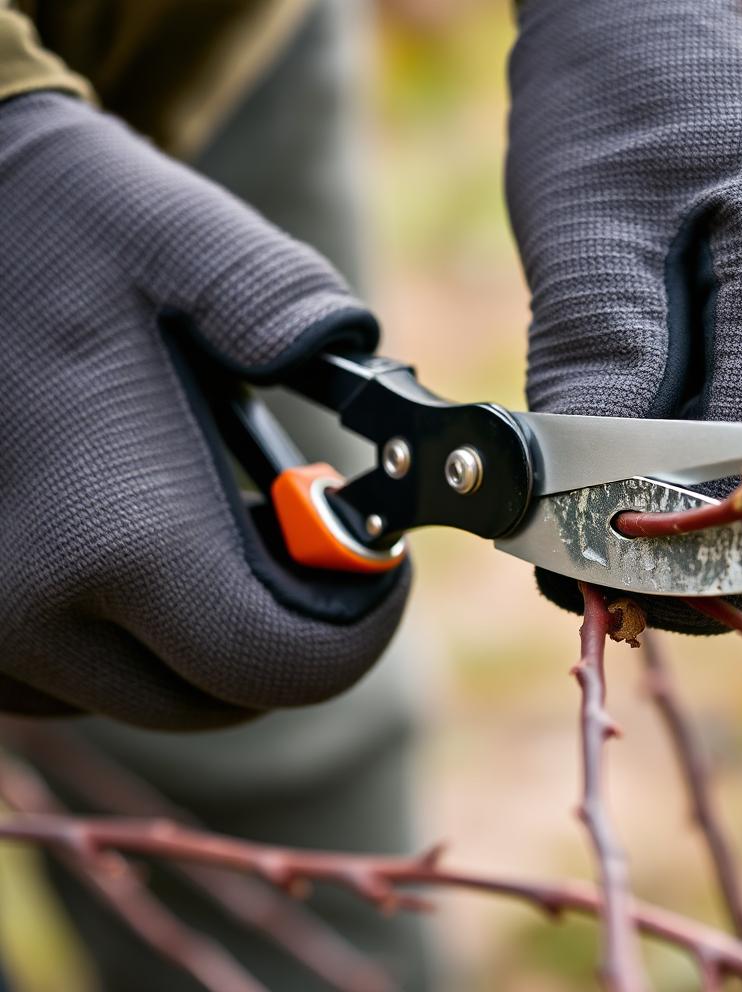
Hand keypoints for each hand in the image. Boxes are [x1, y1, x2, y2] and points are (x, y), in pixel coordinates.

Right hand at [0, 92, 408, 727]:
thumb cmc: (50, 225)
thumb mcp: (184, 244)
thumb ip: (295, 314)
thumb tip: (386, 397)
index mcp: (111, 530)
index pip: (281, 665)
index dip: (357, 628)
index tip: (375, 562)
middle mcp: (26, 610)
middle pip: (218, 696)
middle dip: (283, 630)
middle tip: (298, 538)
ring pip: (142, 694)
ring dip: (201, 636)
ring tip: (205, 526)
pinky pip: (69, 678)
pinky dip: (122, 633)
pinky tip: (125, 542)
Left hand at [505, 0, 741, 631]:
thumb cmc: (638, 76)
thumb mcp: (592, 224)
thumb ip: (600, 376)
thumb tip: (582, 518)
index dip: (664, 554)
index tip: (576, 574)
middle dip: (687, 551)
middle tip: (580, 551)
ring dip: (709, 516)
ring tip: (610, 499)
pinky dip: (734, 469)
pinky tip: (662, 455)